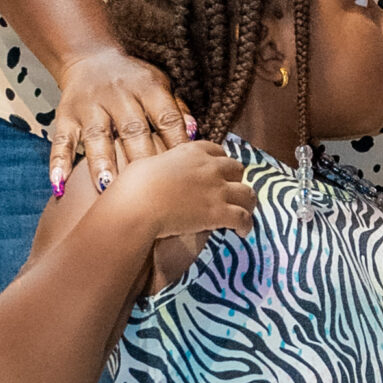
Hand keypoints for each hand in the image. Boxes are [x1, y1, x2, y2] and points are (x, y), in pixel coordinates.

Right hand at [50, 47, 192, 193]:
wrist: (91, 57)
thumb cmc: (135, 79)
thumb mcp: (160, 84)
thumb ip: (176, 110)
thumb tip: (194, 135)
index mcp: (148, 87)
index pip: (165, 117)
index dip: (176, 143)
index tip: (184, 170)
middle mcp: (118, 96)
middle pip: (132, 130)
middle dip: (141, 159)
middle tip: (149, 189)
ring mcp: (90, 106)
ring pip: (97, 137)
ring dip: (102, 163)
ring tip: (106, 188)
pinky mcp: (65, 116)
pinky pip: (61, 141)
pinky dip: (58, 163)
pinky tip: (59, 185)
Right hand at [107, 139, 254, 239]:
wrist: (138, 205)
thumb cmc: (134, 186)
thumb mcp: (148, 164)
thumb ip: (162, 165)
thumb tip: (158, 171)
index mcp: (193, 152)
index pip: (218, 151)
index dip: (221, 162)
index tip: (218, 172)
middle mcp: (211, 167)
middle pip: (237, 169)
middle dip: (235, 180)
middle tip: (230, 193)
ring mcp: (217, 189)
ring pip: (247, 193)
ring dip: (247, 202)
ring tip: (244, 211)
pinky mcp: (219, 212)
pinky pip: (243, 217)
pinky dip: (246, 225)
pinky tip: (243, 231)